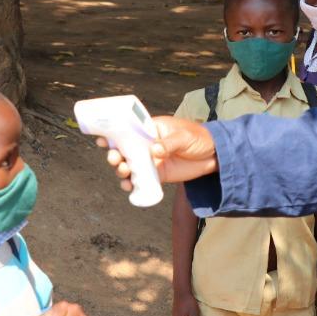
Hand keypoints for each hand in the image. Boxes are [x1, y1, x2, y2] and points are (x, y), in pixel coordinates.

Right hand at [97, 116, 217, 190]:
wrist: (214, 156)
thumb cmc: (199, 138)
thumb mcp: (184, 137)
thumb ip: (170, 143)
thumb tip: (155, 150)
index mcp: (151, 129)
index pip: (128, 130)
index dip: (113, 134)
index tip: (102, 139)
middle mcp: (147, 144)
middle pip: (124, 150)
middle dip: (114, 155)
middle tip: (114, 159)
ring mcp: (151, 160)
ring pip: (129, 165)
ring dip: (120, 169)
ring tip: (123, 172)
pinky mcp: (157, 175)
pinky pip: (140, 180)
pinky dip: (132, 184)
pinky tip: (128, 186)